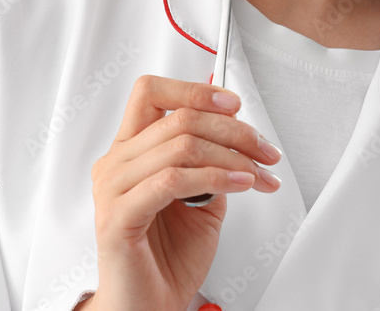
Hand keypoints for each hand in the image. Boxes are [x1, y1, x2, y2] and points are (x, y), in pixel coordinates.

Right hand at [86, 75, 281, 310]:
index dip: (196, 90)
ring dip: (233, 157)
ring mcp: (113, 189)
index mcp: (132, 150)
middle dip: (235, 131)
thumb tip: (239, 128)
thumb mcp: (204, 195)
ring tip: (258, 174)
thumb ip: (213, 160)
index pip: (152, 92)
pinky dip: (216, 178)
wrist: (150, 304)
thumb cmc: (170, 255)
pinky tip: (241, 185)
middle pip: (180, 117)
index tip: (234, 105)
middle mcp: (117, 163)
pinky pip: (172, 181)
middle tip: (265, 152)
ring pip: (182, 146)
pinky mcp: (118, 217)